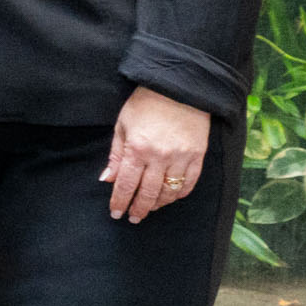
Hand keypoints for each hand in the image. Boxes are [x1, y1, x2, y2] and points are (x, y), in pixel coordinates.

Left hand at [103, 83, 213, 223]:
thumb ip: (116, 155)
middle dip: (138, 209)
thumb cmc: (145, 104)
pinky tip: (171, 197)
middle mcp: (160, 157)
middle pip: (148, 193)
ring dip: (158, 204)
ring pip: (170, 191)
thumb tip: (107, 180)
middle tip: (132, 218)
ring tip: (149, 208)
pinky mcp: (198, 155)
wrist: (179, 87)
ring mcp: (181, 157)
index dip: (120, 202)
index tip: (116, 213)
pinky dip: (180, 194)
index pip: (126, 184)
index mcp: (137, 149)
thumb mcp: (122, 125)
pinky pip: (190, 182)